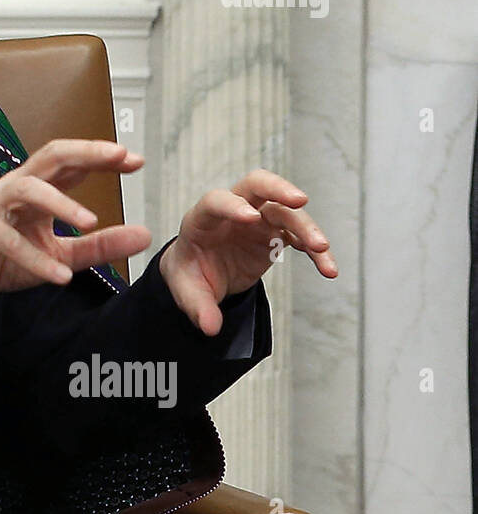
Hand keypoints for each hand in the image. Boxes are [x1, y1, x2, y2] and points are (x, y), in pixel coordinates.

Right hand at [0, 139, 152, 306]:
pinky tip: (59, 276)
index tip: (136, 160)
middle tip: (119, 155)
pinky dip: (34, 258)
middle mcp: (15, 187)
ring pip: (27, 188)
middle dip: (85, 152)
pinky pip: (7, 239)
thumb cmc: (3, 257)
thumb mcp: (60, 254)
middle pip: (51, 156)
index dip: (102, 156)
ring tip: (90, 221)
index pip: (72, 163)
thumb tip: (146, 235)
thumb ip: (100, 246)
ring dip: (60, 202)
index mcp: (37, 189)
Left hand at [159, 169, 337, 335]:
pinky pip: (299, 236)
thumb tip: (211, 328)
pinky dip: (314, 250)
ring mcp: (257, 220)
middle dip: (278, 188)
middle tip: (299, 200)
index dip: (232, 206)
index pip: (216, 201)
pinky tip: (327, 268)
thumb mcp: (187, 291)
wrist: (201, 273)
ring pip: (285, 211)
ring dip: (306, 226)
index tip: (251, 217)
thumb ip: (198, 307)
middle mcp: (233, 211)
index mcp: (202, 219)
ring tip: (322, 248)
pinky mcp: (275, 235)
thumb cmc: (190, 273)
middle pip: (256, 185)